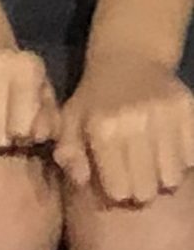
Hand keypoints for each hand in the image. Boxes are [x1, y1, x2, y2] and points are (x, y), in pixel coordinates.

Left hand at [54, 52, 193, 202]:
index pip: (119, 190)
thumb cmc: (95, 97)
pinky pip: (191, 157)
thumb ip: (69, 153)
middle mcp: (134, 122)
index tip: (116, 183)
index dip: (117, 192)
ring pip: (173, 177)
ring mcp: (164, 115)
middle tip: (136, 177)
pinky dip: (182, 159)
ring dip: (163, 176)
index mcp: (102, 128)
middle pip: (147, 190)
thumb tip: (81, 179)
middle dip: (140, 190)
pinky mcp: (187, 109)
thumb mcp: (70, 120)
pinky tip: (168, 149)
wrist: (127, 57)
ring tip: (152, 163)